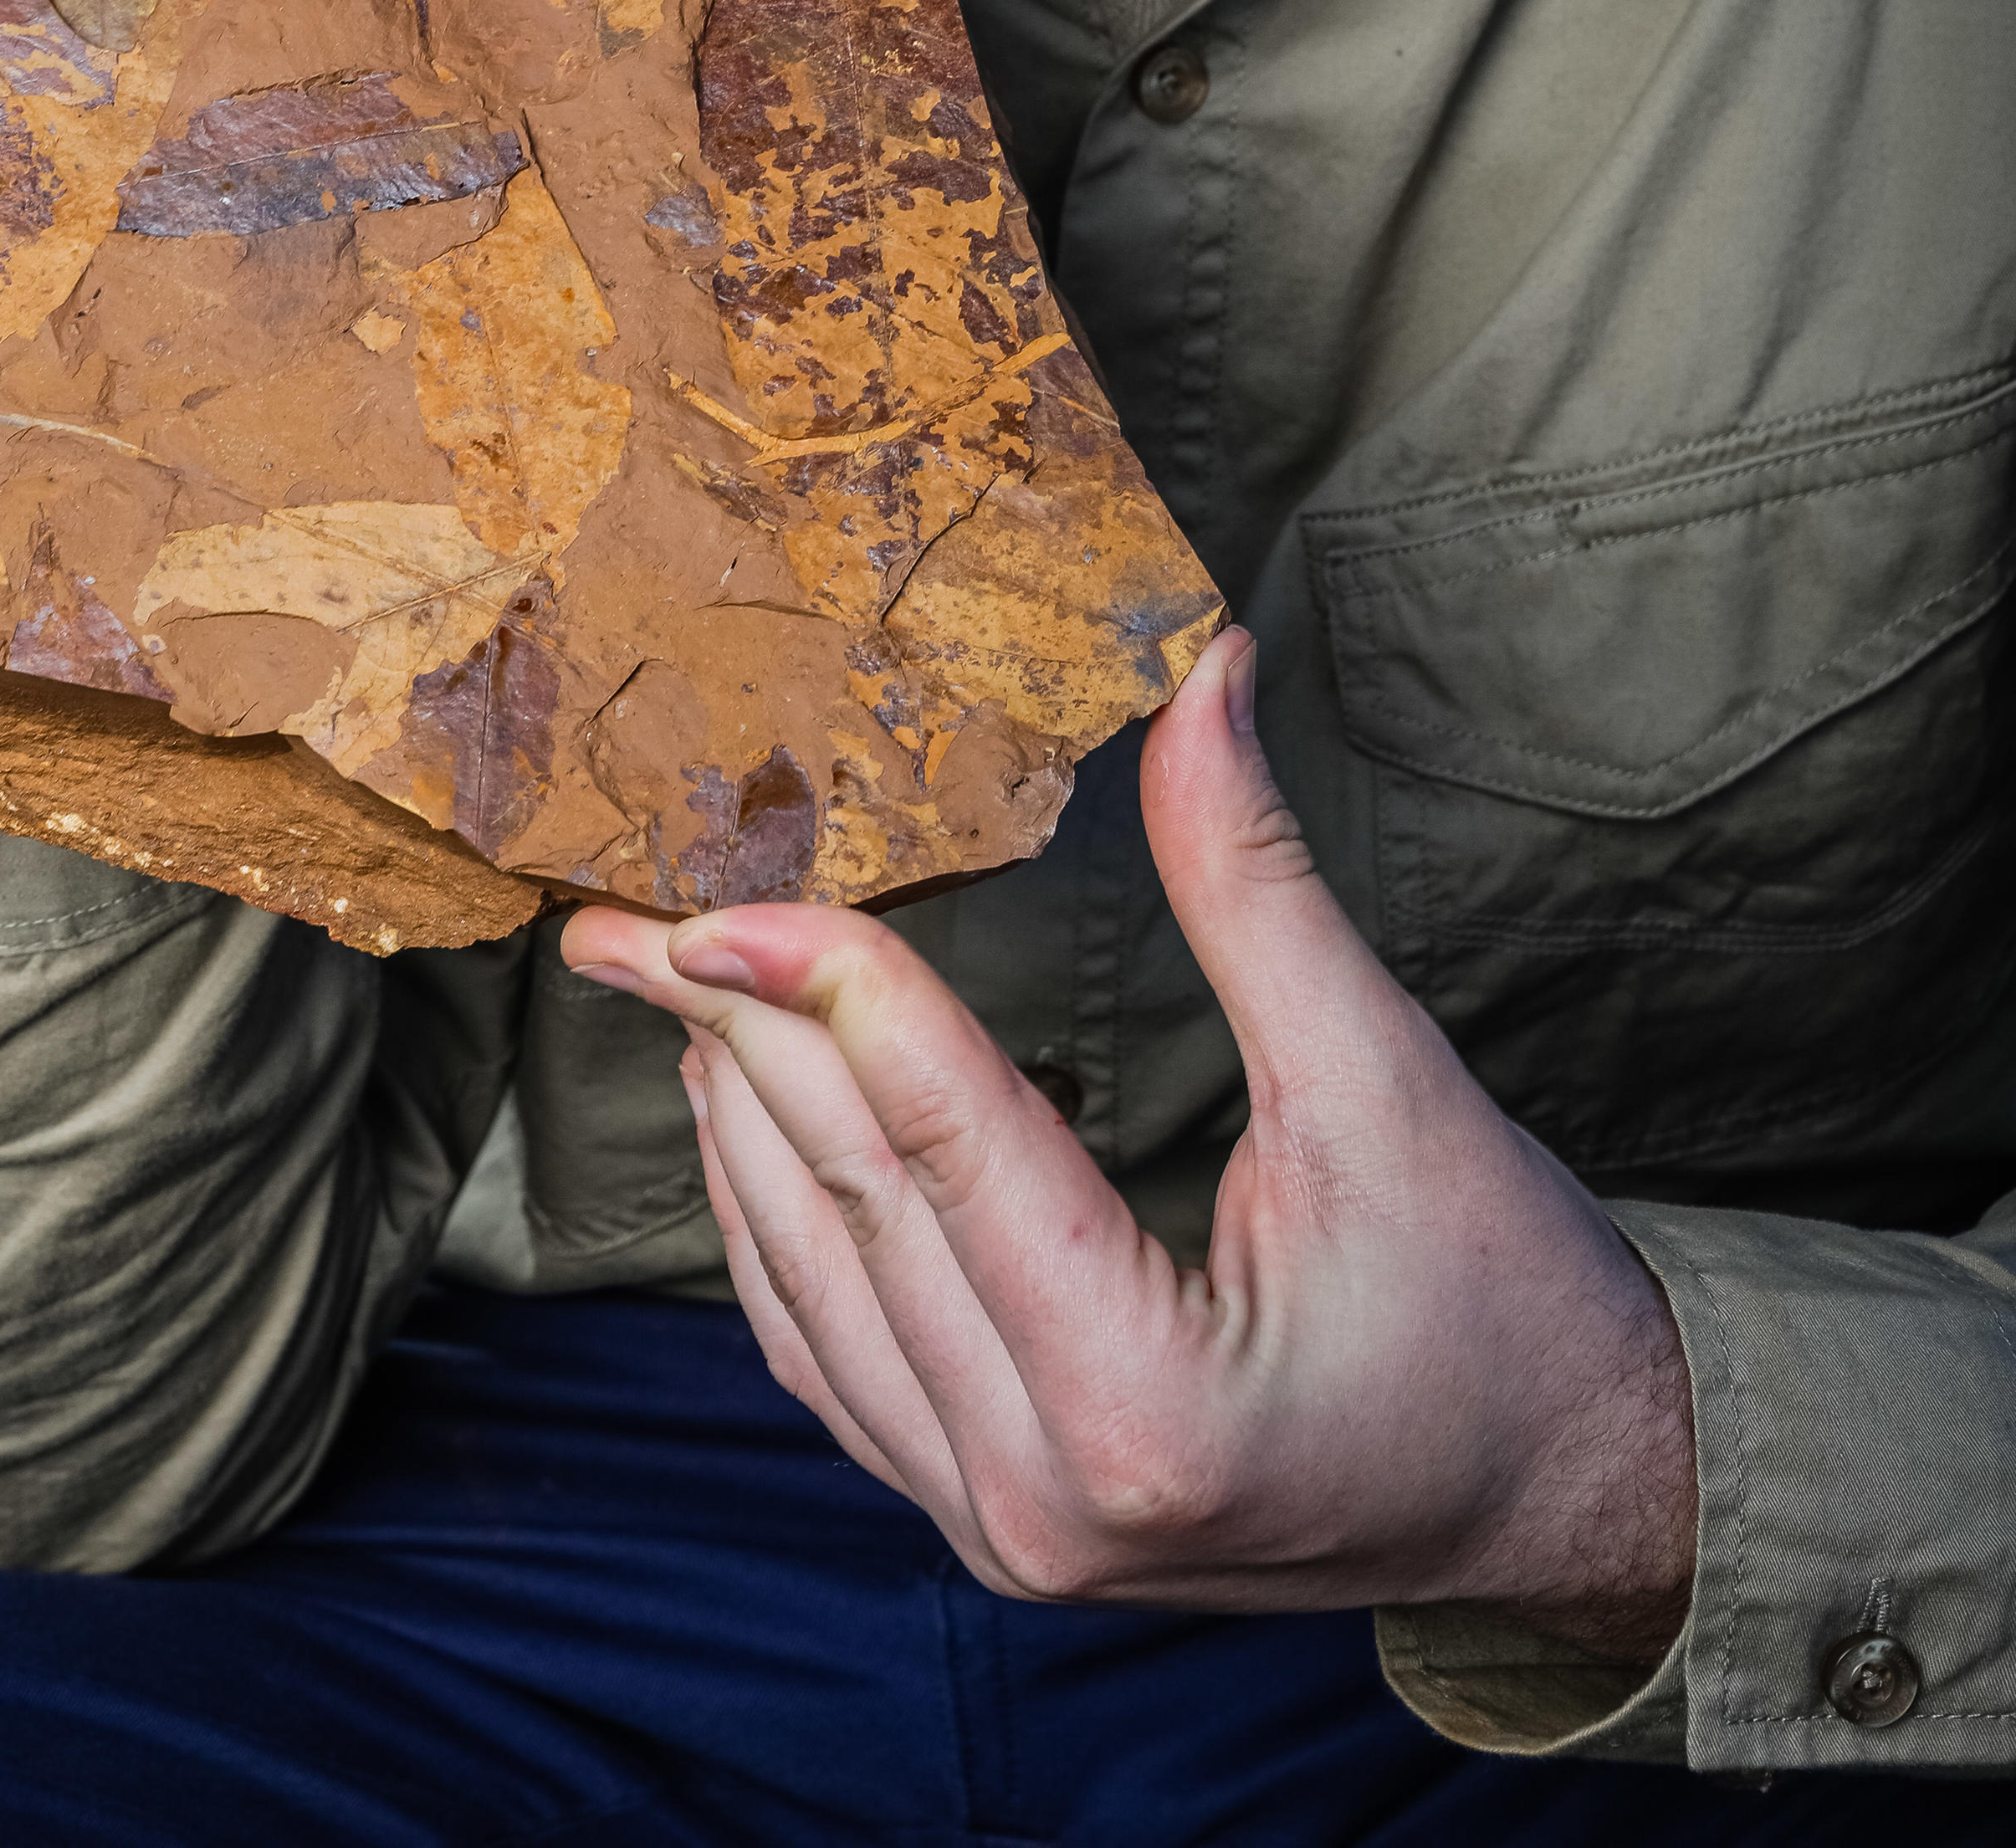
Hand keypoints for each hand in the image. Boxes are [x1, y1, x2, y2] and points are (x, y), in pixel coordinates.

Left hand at [561, 628, 1695, 1655]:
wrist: (1575, 1497)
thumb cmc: (1507, 1298)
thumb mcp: (1386, 1080)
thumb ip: (1255, 883)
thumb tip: (1198, 672)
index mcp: (1144, 1407)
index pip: (942, 1144)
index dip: (830, 990)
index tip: (723, 892)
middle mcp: (1045, 1499)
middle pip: (853, 1207)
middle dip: (735, 1036)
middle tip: (630, 916)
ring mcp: (1005, 1533)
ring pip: (813, 1294)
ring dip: (738, 1130)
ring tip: (674, 988)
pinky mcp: (994, 1527)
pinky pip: (835, 1369)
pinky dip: (774, 1239)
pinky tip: (745, 1126)